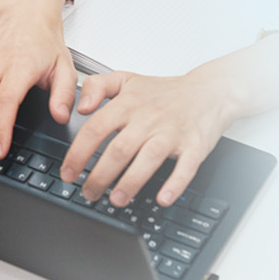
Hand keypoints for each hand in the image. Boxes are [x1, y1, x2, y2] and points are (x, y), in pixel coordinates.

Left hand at [60, 71, 241, 207]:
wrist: (209, 91)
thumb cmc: (164, 92)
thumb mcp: (126, 79)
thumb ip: (97, 86)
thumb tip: (80, 107)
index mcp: (128, 104)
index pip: (96, 129)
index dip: (78, 154)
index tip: (69, 173)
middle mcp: (148, 119)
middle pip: (118, 150)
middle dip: (99, 176)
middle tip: (89, 193)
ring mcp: (172, 133)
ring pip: (147, 159)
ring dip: (130, 183)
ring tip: (116, 199)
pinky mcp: (195, 145)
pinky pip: (185, 167)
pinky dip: (175, 183)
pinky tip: (163, 198)